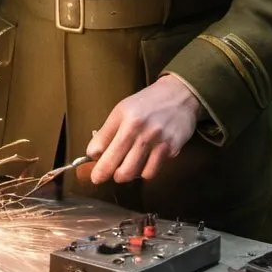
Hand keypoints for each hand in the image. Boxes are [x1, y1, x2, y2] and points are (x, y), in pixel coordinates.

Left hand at [85, 74, 202, 184]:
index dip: (98, 167)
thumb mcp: (121, 111)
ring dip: (127, 176)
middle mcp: (141, 131)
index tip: (94, 176)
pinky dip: (144, 172)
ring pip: (136, 173)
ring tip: (125, 168)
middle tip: (109, 175)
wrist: (179, 95)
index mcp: (125, 119)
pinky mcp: (171, 149)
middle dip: (110, 176)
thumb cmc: (146, 103)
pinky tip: (143, 164)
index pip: (105, 149)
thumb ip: (106, 133)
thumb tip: (92, 154)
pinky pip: (152, 171)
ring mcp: (157, 141)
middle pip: (121, 167)